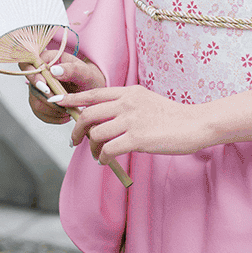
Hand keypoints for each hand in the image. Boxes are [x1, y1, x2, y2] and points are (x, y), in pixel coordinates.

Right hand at [21, 51, 105, 124]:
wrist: (92, 91)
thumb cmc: (89, 78)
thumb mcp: (86, 73)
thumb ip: (72, 70)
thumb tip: (54, 70)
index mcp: (50, 58)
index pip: (30, 64)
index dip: (34, 76)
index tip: (46, 88)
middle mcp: (41, 73)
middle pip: (32, 86)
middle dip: (48, 98)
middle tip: (63, 103)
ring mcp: (39, 88)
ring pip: (34, 101)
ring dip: (52, 109)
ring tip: (68, 109)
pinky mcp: (40, 101)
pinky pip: (39, 112)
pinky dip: (52, 116)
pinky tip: (65, 114)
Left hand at [49, 85, 208, 164]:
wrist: (194, 124)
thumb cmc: (172, 116)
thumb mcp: (147, 100)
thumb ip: (127, 104)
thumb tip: (105, 116)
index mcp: (129, 91)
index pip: (94, 92)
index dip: (72, 98)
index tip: (56, 99)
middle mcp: (127, 102)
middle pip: (89, 114)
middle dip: (76, 129)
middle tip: (74, 140)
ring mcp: (132, 120)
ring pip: (96, 134)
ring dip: (92, 148)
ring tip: (98, 155)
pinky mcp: (137, 138)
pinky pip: (108, 149)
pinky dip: (103, 158)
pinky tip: (107, 161)